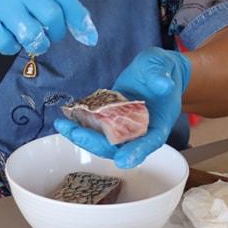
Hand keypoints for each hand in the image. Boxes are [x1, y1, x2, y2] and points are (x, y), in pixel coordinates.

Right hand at [0, 0, 97, 55]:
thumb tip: (89, 35)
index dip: (78, 19)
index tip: (88, 37)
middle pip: (51, 17)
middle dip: (55, 33)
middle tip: (48, 35)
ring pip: (32, 34)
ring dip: (37, 44)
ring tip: (33, 40)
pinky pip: (7, 44)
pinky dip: (13, 47)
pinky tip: (9, 37)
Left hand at [54, 47, 190, 168]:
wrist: (156, 69)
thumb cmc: (163, 70)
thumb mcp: (164, 66)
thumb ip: (162, 76)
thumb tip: (163, 84)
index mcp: (158, 124)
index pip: (149, 143)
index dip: (136, 152)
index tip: (122, 161)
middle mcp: (139, 130)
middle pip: (118, 146)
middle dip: (96, 143)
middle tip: (76, 133)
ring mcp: (123, 125)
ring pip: (103, 139)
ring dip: (83, 136)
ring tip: (63, 126)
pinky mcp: (111, 117)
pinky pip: (96, 126)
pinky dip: (81, 124)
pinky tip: (66, 119)